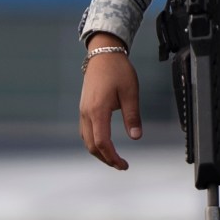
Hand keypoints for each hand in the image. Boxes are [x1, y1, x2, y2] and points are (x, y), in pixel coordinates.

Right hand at [79, 34, 141, 170]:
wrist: (103, 54)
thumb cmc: (117, 70)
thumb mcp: (130, 92)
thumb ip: (132, 116)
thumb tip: (136, 136)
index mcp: (98, 111)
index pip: (102, 142)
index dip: (112, 157)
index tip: (123, 165)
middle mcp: (86, 113)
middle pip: (91, 145)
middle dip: (106, 159)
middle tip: (121, 165)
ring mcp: (83, 111)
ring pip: (86, 140)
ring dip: (99, 152)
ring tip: (114, 158)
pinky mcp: (84, 108)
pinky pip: (85, 131)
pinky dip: (94, 142)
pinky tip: (104, 144)